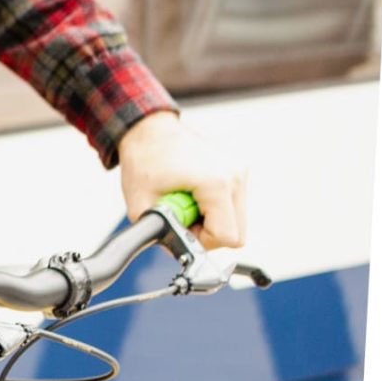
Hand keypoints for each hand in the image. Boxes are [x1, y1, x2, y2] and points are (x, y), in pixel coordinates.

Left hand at [116, 110, 247, 249]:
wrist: (148, 127)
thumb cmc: (144, 158)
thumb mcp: (142, 203)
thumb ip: (160, 233)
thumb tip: (176, 252)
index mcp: (216, 183)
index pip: (227, 237)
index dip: (202, 241)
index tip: (183, 228)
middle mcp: (235, 175)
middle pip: (238, 233)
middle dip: (209, 233)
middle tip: (184, 217)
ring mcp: (239, 170)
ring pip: (238, 220)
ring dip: (213, 220)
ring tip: (187, 202)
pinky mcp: (238, 169)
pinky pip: (234, 204)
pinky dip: (216, 207)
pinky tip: (195, 193)